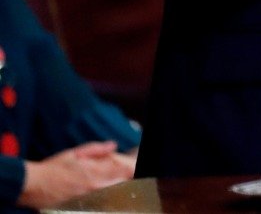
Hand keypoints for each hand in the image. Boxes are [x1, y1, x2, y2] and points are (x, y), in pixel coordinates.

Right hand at [20, 142, 135, 207]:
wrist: (33, 185)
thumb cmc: (53, 168)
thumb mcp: (74, 153)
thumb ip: (96, 149)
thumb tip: (113, 146)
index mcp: (95, 170)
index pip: (124, 169)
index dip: (132, 166)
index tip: (135, 164)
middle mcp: (94, 185)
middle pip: (122, 184)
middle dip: (126, 178)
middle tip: (126, 173)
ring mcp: (89, 198)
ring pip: (112, 194)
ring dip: (116, 187)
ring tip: (110, 182)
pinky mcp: (81, 206)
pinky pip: (99, 202)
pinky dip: (103, 197)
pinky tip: (100, 193)